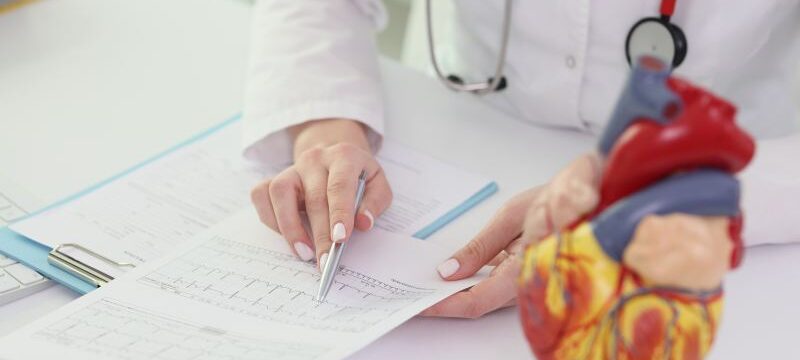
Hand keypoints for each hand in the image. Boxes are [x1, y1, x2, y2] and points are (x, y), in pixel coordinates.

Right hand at [250, 119, 392, 265]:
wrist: (334, 155)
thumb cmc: (358, 176)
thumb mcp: (377, 183)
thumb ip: (375, 202)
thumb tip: (363, 223)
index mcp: (344, 156)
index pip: (339, 186)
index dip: (339, 213)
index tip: (341, 239)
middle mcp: (314, 159)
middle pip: (313, 198)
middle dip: (320, 234)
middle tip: (325, 261)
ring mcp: (291, 168)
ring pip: (280, 193)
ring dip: (290, 228)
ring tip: (304, 253)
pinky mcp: (273, 178)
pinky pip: (262, 196)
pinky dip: (271, 219)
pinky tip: (287, 237)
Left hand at [421, 153, 601, 317]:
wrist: (598, 192)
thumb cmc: (562, 199)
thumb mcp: (513, 215)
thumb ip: (480, 247)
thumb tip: (449, 270)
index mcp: (524, 273)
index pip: (475, 302)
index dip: (444, 306)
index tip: (417, 303)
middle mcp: (527, 285)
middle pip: (478, 303)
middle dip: (444, 301)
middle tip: (412, 291)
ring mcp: (528, 280)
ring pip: (486, 296)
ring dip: (456, 291)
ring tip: (424, 281)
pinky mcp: (527, 271)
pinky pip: (495, 283)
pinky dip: (471, 280)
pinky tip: (453, 271)